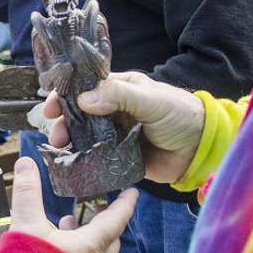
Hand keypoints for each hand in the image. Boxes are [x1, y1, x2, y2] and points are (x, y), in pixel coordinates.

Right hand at [9, 157, 137, 252]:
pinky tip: (57, 242)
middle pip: (111, 238)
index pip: (116, 220)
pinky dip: (75, 247)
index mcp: (89, 245)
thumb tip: (26, 163)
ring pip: (97, 251)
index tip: (132, 192)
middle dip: (108, 221)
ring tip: (70, 220)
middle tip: (101, 207)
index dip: (125, 204)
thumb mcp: (26, 224)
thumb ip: (28, 192)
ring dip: (89, 234)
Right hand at [46, 71, 203, 182]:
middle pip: (80, 114)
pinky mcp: (119, 156)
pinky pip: (96, 157)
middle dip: (64, 123)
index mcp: (120, 89)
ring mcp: (115, 134)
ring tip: (61, 150)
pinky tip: (73, 165)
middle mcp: (114, 110)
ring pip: (84, 136)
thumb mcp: (151, 99)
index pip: (86, 87)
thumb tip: (84, 100)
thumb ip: (119, 96)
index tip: (50, 106)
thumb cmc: (180, 115)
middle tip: (57, 136)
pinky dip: (83, 160)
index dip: (66, 95)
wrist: (202, 149)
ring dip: (70, 142)